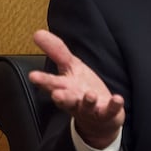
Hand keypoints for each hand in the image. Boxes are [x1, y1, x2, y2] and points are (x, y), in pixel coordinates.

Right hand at [28, 29, 124, 148]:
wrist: (98, 118)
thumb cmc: (80, 88)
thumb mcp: (69, 66)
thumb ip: (55, 50)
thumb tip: (37, 32)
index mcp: (64, 87)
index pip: (51, 82)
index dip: (43, 80)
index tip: (33, 76)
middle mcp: (75, 99)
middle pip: (66, 98)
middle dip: (61, 97)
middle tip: (56, 95)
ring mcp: (90, 108)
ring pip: (87, 106)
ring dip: (88, 101)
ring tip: (90, 95)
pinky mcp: (106, 113)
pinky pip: (110, 110)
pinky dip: (114, 105)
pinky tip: (117, 98)